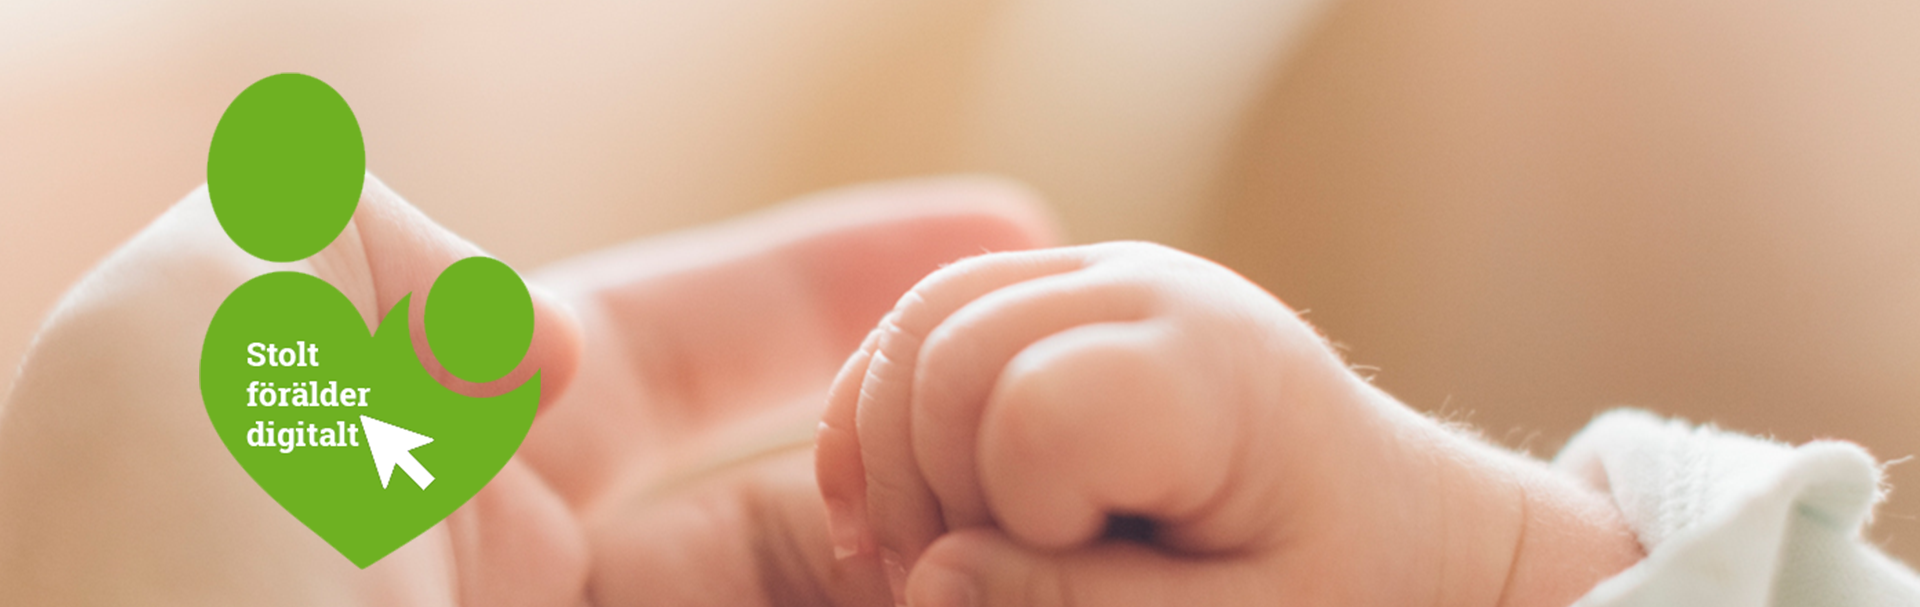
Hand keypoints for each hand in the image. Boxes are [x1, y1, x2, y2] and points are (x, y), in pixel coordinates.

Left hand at [0, 174, 1049, 606]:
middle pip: (787, 512)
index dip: (828, 279)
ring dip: (951, 581)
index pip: (673, 350)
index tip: (997, 227)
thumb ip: (348, 238)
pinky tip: (1012, 605)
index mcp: (426, 479)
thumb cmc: (148, 600)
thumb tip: (531, 341)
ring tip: (1069, 542)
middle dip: (928, 457)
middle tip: (1063, 430)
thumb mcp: (188, 336)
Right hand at [814, 242, 1643, 606]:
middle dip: (927, 491)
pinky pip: (927, 315)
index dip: (1016, 520)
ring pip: (919, 323)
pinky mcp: (1061, 286)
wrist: (1392, 513)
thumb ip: (1086, 604)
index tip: (1076, 579)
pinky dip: (885, 408)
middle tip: (967, 588)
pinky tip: (900, 503)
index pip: (1032, 414)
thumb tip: (930, 581)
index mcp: (1212, 374)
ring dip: (892, 453)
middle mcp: (1150, 289)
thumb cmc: (1339, 580)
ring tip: (938, 553)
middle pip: (948, 356)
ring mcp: (1099, 272)